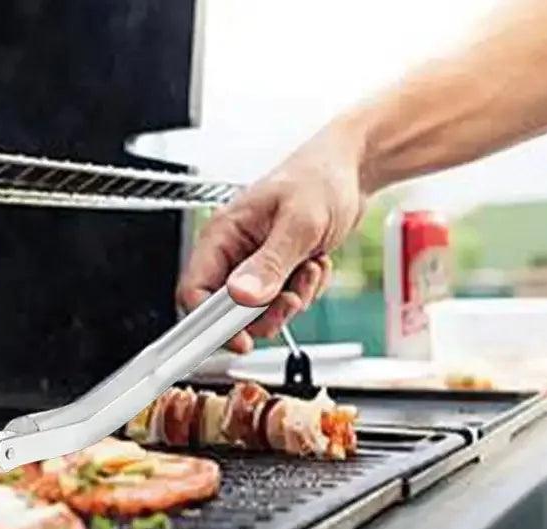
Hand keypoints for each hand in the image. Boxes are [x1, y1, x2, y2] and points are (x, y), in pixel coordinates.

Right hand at [176, 116, 367, 352]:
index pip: (194, 292)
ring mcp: (254, 264)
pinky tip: (314, 263)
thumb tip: (242, 296)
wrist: (351, 171)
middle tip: (292, 296)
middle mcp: (233, 252)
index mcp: (222, 234)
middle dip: (266, 311)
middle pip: (229, 312)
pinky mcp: (276, 272)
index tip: (242, 339)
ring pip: (260, 312)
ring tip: (309, 267)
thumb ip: (269, 263)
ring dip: (292, 300)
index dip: (212, 324)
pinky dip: (305, 291)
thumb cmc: (321, 177)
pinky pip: (284, 303)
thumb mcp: (298, 223)